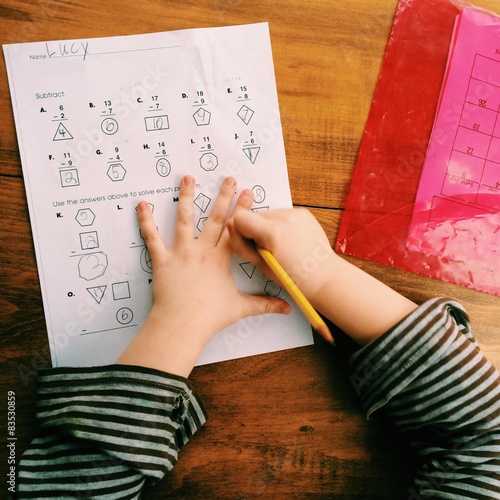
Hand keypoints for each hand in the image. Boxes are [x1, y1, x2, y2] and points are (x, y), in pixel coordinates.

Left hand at [117, 176, 289, 376]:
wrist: (182, 325)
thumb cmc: (210, 316)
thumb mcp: (241, 308)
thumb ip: (264, 304)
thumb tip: (286, 309)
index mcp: (221, 259)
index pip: (236, 229)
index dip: (243, 210)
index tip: (248, 191)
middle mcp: (202, 250)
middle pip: (215, 218)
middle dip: (223, 196)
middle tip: (228, 178)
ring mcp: (181, 253)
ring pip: (184, 220)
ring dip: (186, 198)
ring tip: (187, 178)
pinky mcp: (162, 260)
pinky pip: (152, 237)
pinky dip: (145, 221)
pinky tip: (141, 204)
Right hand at [227, 207, 337, 307]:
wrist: (324, 277)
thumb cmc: (292, 277)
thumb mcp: (261, 264)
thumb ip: (241, 244)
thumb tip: (228, 225)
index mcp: (272, 232)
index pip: (240, 218)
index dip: (241, 231)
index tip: (250, 244)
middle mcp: (285, 217)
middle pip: (255, 215)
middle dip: (255, 229)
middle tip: (268, 249)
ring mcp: (296, 213)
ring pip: (268, 214)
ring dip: (267, 227)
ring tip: (280, 245)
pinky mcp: (303, 212)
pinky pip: (282, 214)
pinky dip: (280, 225)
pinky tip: (289, 240)